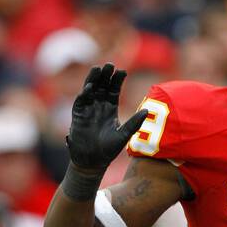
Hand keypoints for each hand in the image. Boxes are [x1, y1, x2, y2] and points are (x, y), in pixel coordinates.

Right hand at [66, 63, 148, 178]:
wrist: (93, 161)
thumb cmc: (109, 149)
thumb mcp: (124, 135)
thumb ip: (134, 123)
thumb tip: (147, 110)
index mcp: (111, 108)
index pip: (114, 89)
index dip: (118, 80)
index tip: (123, 71)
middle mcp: (99, 105)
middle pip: (102, 85)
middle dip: (106, 75)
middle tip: (110, 65)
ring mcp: (88, 108)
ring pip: (90, 89)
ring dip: (93, 79)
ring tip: (98, 69)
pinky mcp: (78, 114)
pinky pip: (81, 100)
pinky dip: (84, 93)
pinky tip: (90, 87)